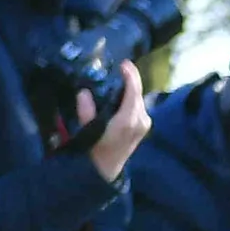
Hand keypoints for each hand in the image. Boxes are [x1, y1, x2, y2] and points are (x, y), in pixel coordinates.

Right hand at [83, 63, 153, 181]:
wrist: (107, 167)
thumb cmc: (96, 146)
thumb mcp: (87, 127)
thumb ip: (86, 109)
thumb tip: (84, 92)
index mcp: (129, 119)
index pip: (133, 91)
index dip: (130, 75)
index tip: (124, 63)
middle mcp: (141, 120)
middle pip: (138, 93)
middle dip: (130, 79)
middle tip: (120, 68)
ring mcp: (145, 124)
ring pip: (139, 99)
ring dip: (131, 89)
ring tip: (120, 78)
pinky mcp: (145, 126)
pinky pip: (139, 106)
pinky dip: (132, 97)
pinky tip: (123, 93)